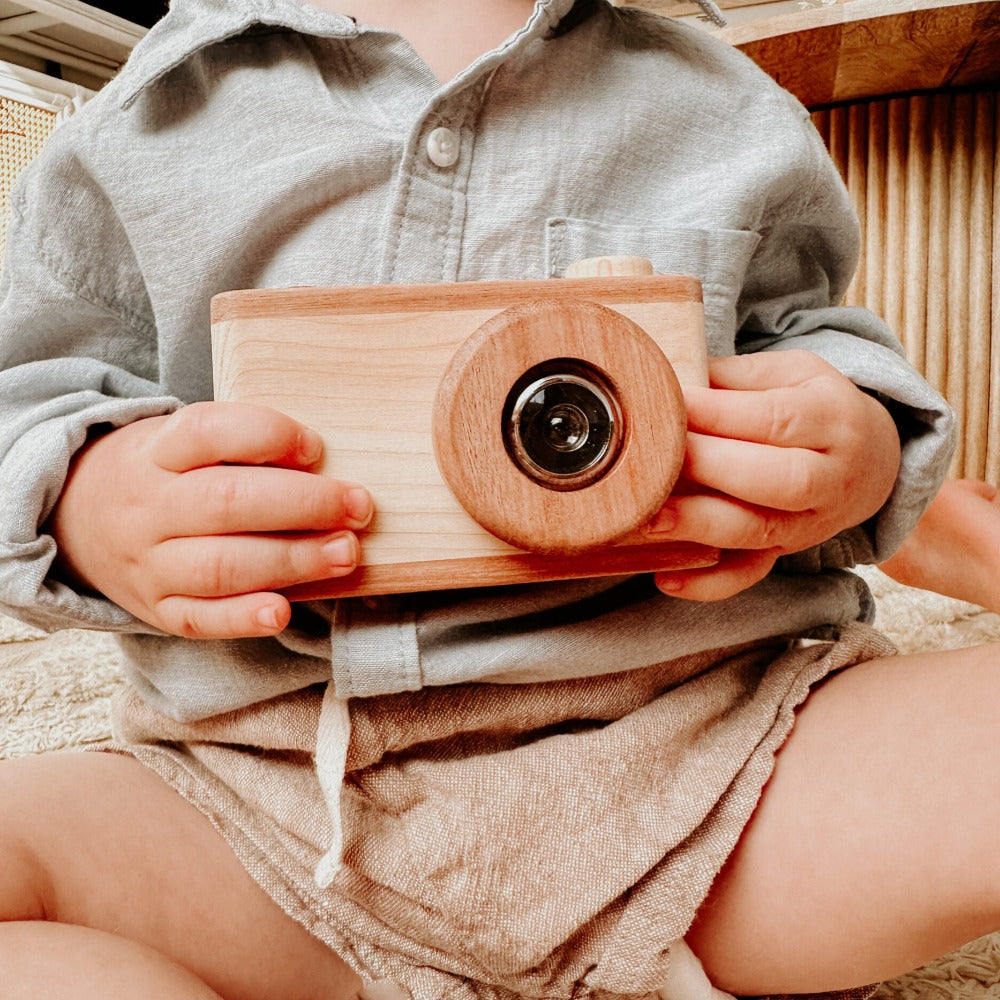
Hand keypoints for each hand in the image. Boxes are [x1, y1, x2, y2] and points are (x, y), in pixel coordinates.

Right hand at [49, 402, 372, 638]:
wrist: (78, 518)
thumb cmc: (164, 474)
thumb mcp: (184, 440)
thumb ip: (242, 445)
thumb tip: (325, 463)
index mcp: (158, 450)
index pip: (210, 432)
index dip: (269, 436)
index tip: (317, 448)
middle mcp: (149, 506)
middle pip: (227, 503)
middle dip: (304, 505)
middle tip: (358, 507)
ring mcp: (149, 562)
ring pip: (222, 565)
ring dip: (293, 561)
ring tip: (346, 554)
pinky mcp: (157, 608)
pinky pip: (200, 618)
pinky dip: (243, 617)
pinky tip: (282, 611)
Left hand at [646, 351, 900, 601]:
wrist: (875, 462)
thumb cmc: (818, 409)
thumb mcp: (795, 374)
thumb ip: (738, 377)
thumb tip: (676, 376)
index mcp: (834, 421)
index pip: (776, 419)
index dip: (719, 413)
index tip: (671, 402)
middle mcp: (830, 477)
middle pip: (777, 480)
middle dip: (713, 467)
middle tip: (659, 454)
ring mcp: (808, 523)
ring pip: (758, 530)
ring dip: (700, 525)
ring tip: (651, 517)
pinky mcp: (784, 551)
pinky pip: (750, 574)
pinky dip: (709, 583)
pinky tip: (668, 577)